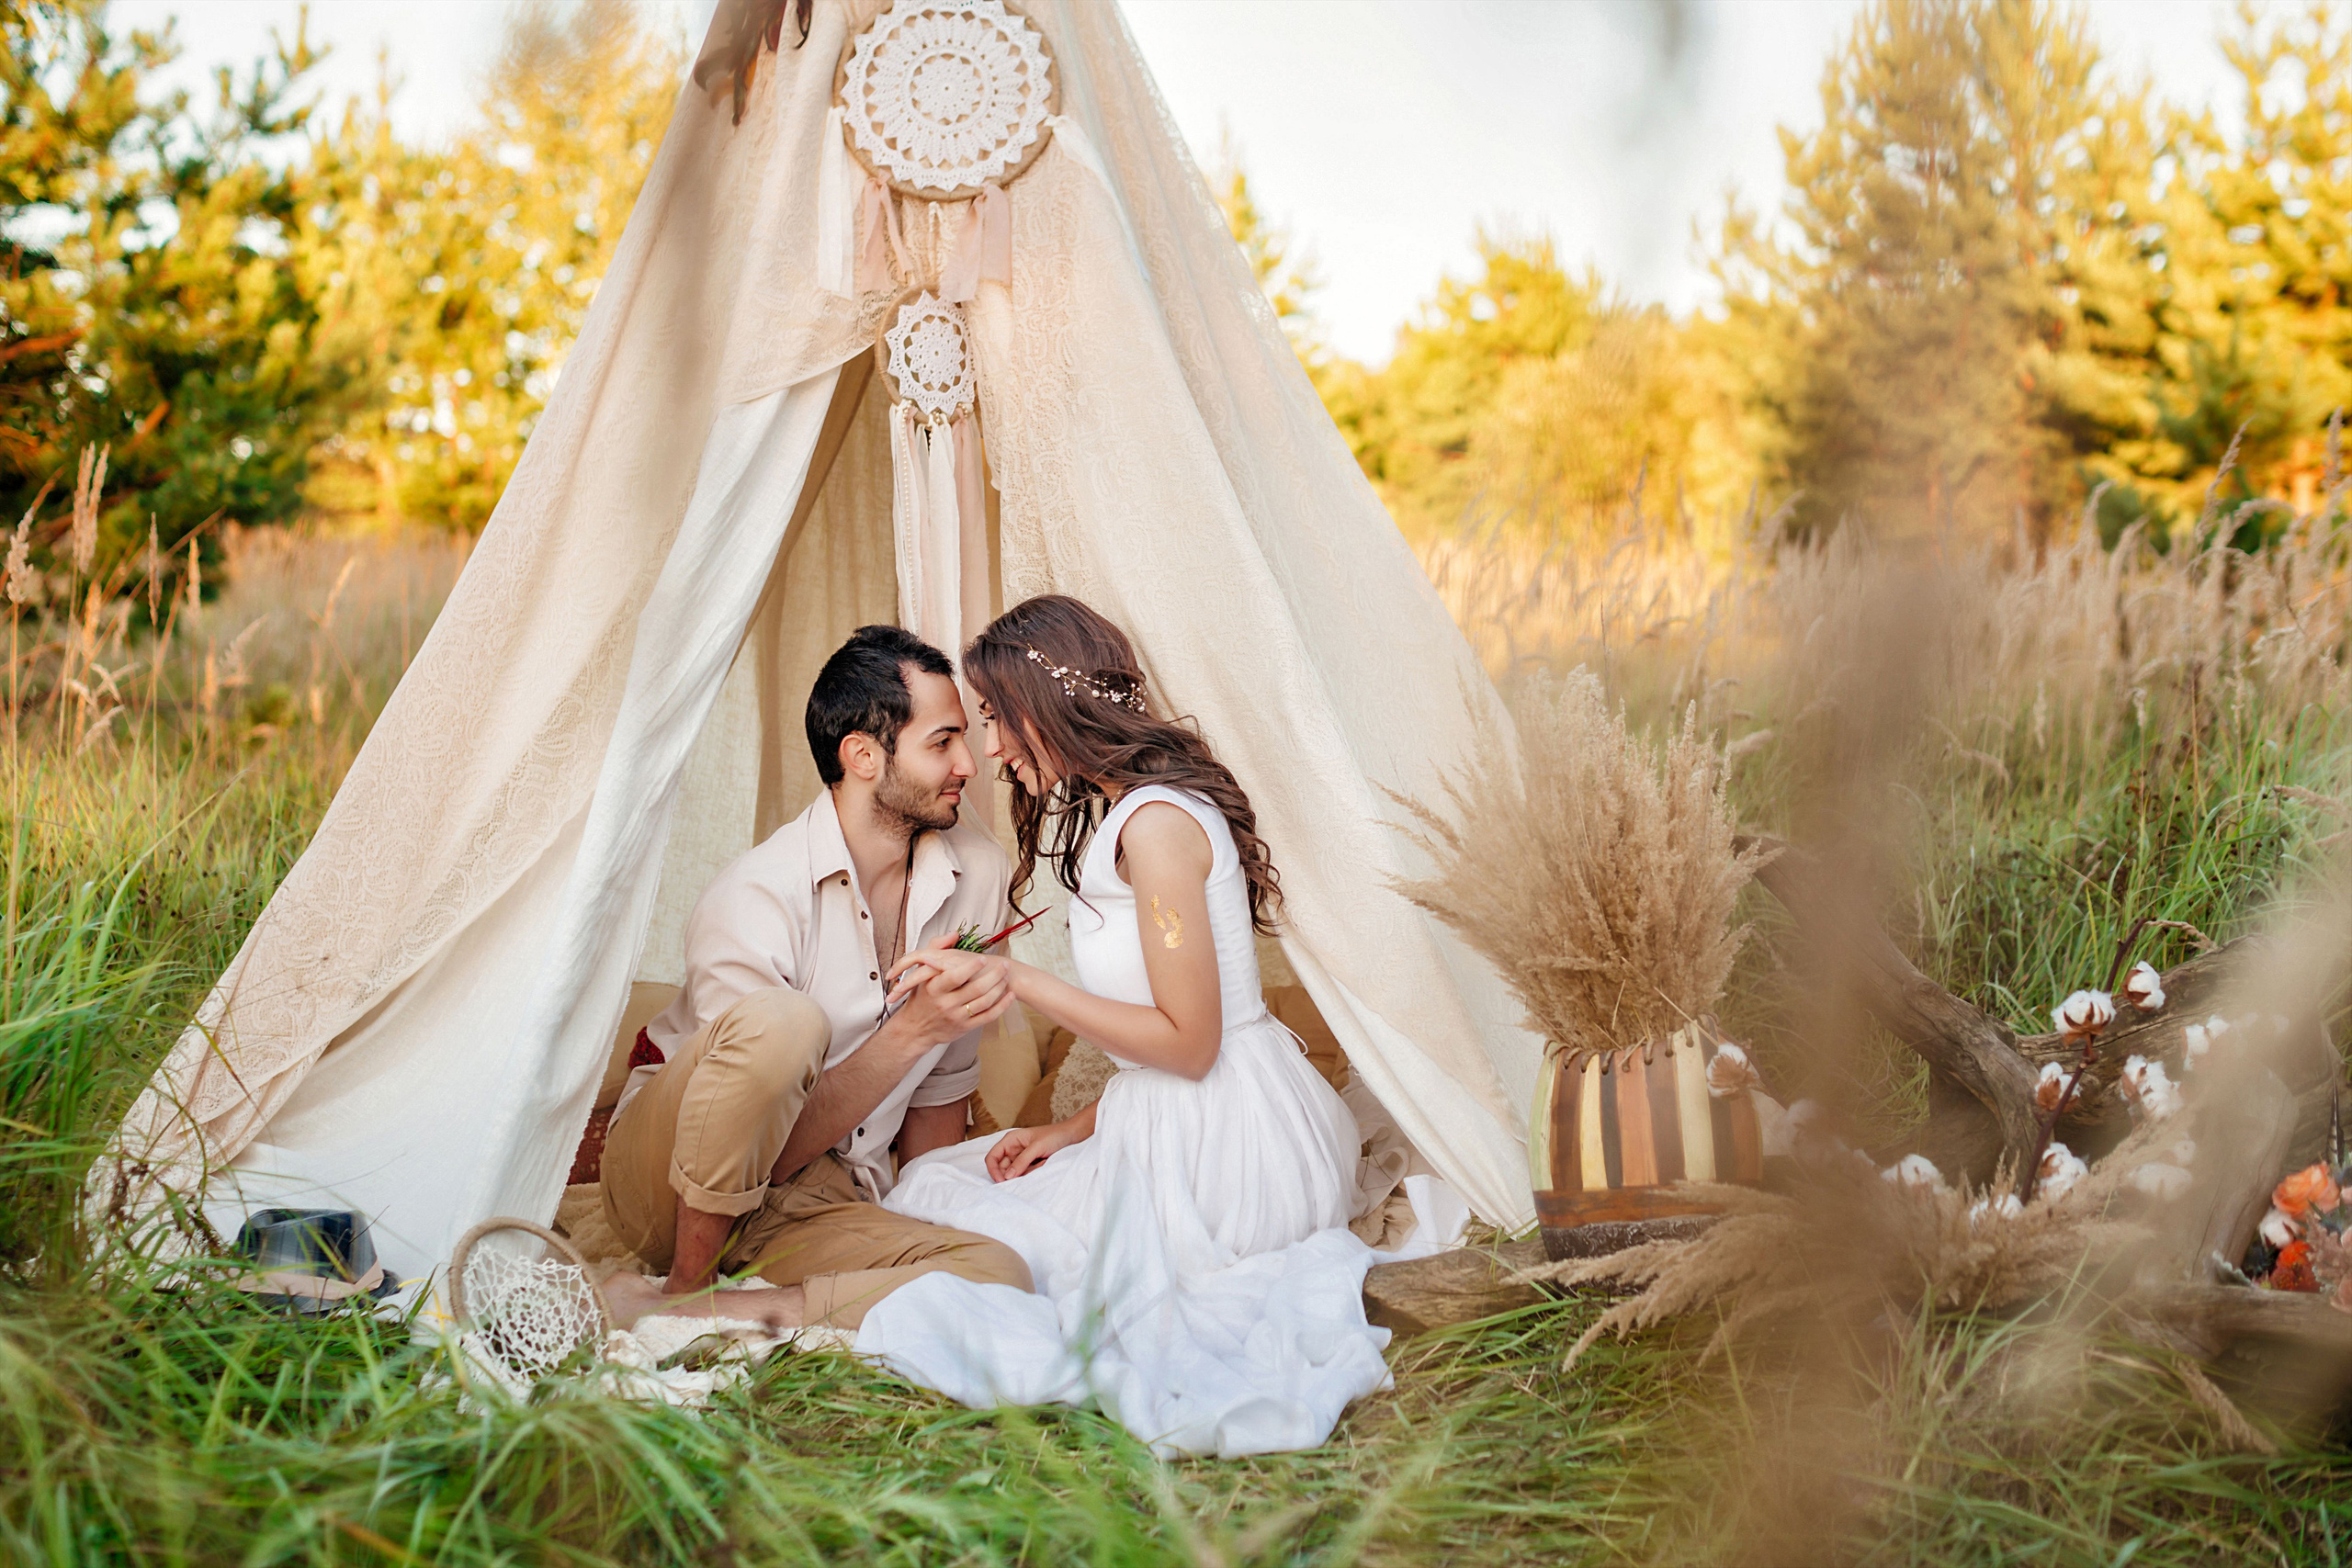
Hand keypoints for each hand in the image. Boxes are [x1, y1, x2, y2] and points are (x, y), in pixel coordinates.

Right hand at [883, 938, 1011, 1049]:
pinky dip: (1002, 1006)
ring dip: (999, 988)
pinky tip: (1010, 996)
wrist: (916, 1027)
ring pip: (984, 1002)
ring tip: (1006, 977)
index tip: (983, 959)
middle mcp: (946, 1004)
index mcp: (934, 988)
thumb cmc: (922, 995)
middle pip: (976, 989)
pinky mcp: (965, 1027)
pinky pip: (988, 1016)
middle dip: (994, 975)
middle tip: (1005, 965)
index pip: (955, 977)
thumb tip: (954, 933)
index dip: (971, 968)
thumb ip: (936, 948)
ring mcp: (957, 1016)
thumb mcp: (921, 971)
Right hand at [986, 1118, 1087, 1181]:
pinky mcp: (1029, 1164)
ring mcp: (1020, 1157)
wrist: (1072, 1136)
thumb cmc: (1054, 1136)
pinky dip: (1032, 1174)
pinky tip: (1043, 1164)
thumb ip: (1021, 1161)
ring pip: (1014, 1173)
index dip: (993, 1170)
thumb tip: (1007, 1176)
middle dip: (1012, 1174)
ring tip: (1040, 1164)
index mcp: (1010, 1140)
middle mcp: (1012, 1149)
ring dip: (1025, 1173)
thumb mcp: (1037, 1147)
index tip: (1001, 1181)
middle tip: (1022, 1177)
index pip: (992, 1157)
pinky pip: (1024, 1174)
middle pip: (1001, 1168)